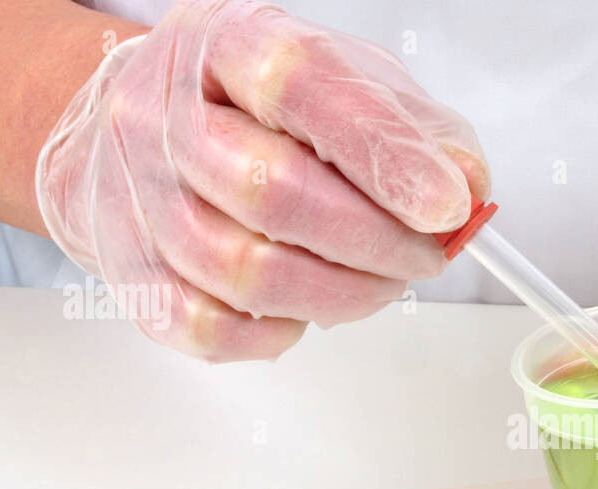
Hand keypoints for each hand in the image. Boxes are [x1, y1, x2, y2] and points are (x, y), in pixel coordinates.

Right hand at [36, 0, 488, 360]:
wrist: (135, 124)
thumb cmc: (250, 104)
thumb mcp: (341, 79)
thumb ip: (413, 127)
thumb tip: (467, 183)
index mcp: (228, 44)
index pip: (305, 89)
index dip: (384, 155)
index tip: (447, 205)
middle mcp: (166, 114)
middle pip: (274, 193)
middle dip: (375, 242)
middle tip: (424, 257)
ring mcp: (140, 196)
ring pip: (246, 272)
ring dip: (339, 296)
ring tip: (380, 284)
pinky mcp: (130, 271)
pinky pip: (208, 328)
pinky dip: (274, 335)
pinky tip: (303, 311)